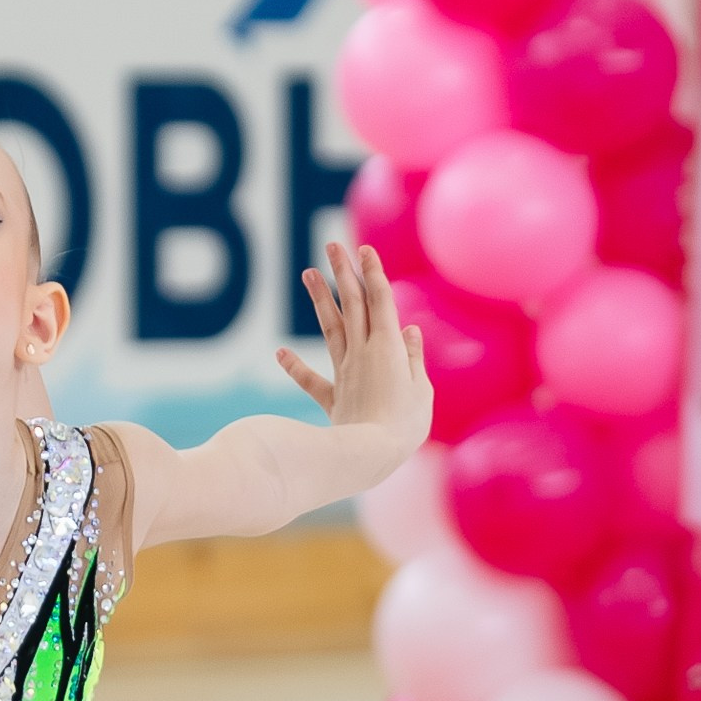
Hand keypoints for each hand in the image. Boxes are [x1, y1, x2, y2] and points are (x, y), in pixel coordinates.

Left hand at [276, 242, 430, 456]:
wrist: (369, 455)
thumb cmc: (404, 425)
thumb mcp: (421, 390)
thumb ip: (413, 359)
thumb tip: (410, 332)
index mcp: (388, 348)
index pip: (381, 301)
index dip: (373, 273)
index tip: (363, 249)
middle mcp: (363, 353)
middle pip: (353, 305)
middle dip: (343, 273)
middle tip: (331, 245)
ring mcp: (344, 373)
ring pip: (332, 329)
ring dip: (320, 300)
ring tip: (307, 272)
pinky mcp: (332, 399)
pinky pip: (310, 380)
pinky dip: (294, 366)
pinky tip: (279, 352)